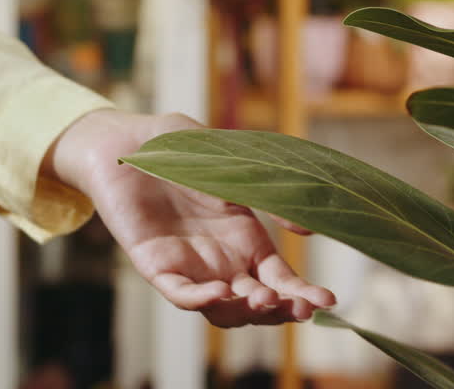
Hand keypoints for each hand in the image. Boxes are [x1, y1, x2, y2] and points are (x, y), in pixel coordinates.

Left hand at [45, 109, 336, 326]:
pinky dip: (198, 299)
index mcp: (246, 238)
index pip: (280, 279)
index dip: (302, 294)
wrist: (126, 141)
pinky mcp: (154, 263)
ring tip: (260, 299)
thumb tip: (308, 227)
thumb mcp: (234, 164)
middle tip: (297, 308)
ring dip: (244, 312)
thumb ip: (269, 191)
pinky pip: (178, 292)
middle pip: (256, 303)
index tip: (326, 301)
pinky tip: (218, 293)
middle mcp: (221, 259)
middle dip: (279, 311)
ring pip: (221, 308)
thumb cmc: (180, 148)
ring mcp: (189, 264)